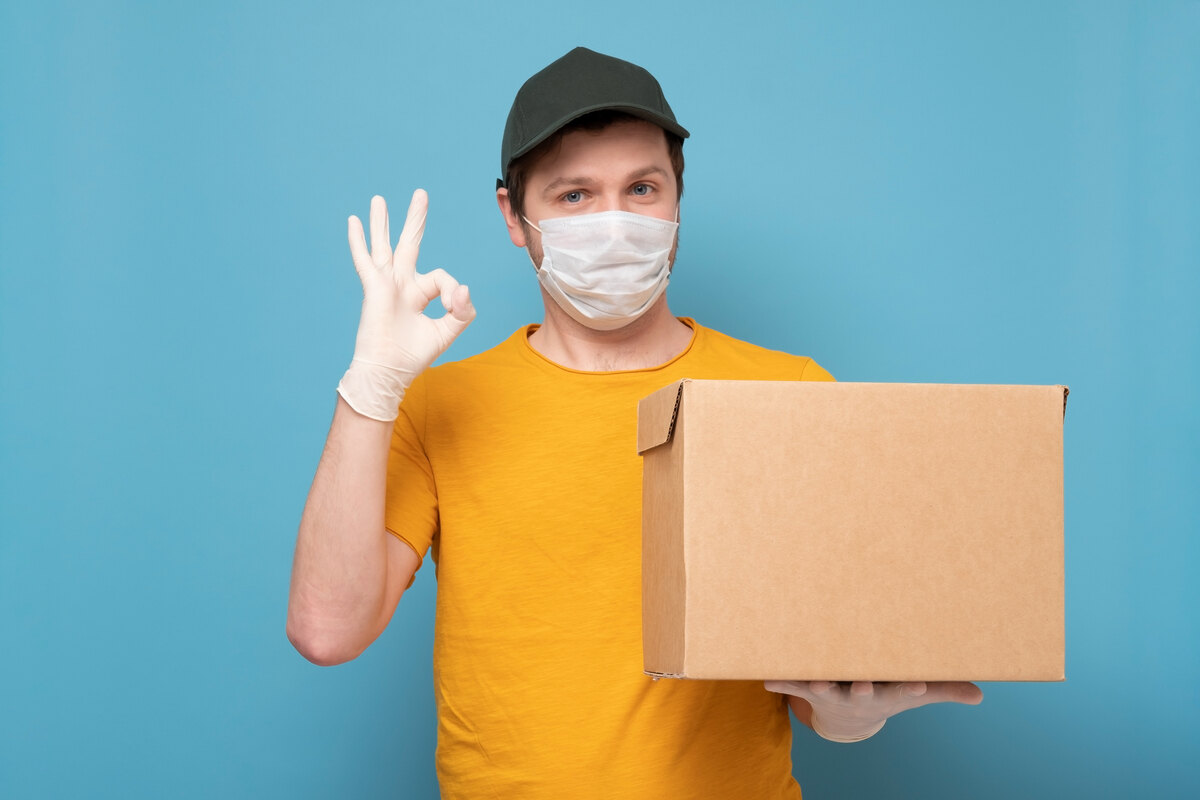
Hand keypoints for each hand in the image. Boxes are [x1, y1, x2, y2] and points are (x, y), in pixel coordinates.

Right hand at [337, 191, 475, 419]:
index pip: (443, 277)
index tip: (454, 305)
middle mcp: (402, 284)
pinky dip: (359, 241)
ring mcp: (386, 284)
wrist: (389, 371)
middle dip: (415, 219)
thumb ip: (462, 311)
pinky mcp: (375, 289)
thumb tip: (465, 288)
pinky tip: (353, 221)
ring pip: (385, 246)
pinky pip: (366, 261)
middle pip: (410, 244)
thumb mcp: (446, 332)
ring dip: (381, 222)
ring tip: (379, 199)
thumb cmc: (412, 356)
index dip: (453, 290)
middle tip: (420, 194)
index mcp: (419, 293)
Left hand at [765, 680, 982, 742]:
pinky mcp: (808, 688)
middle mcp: (856, 694)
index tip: (919, 685)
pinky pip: (792, 685)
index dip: (911, 689)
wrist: (846, 719)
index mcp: (884, 693)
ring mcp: (831, 691)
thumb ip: (943, 690)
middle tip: (863, 685)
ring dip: (819, 687)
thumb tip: (980, 694)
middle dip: (862, 689)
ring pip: (826, 689)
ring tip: (816, 683)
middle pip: (861, 692)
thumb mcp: (911, 693)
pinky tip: (766, 680)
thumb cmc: (883, 694)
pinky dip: (781, 682)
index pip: (901, 692)